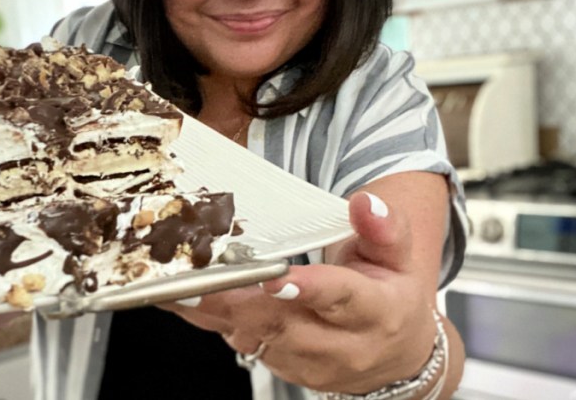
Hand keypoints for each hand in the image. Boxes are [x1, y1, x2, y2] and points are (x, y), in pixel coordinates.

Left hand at [162, 173, 447, 393]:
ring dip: (214, 310)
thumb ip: (382, 227)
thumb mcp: (398, 254)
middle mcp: (344, 345)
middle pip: (283, 322)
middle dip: (234, 300)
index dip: (308, 289)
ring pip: (255, 336)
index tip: (276, 279)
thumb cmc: (389, 292)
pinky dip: (213, 320)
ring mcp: (311, 364)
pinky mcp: (285, 370)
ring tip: (177, 284)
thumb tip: (363, 204)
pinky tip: (184, 298)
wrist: (395, 354)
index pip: (342, 298)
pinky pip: (243, 344)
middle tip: (195, 276)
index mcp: (377, 311)